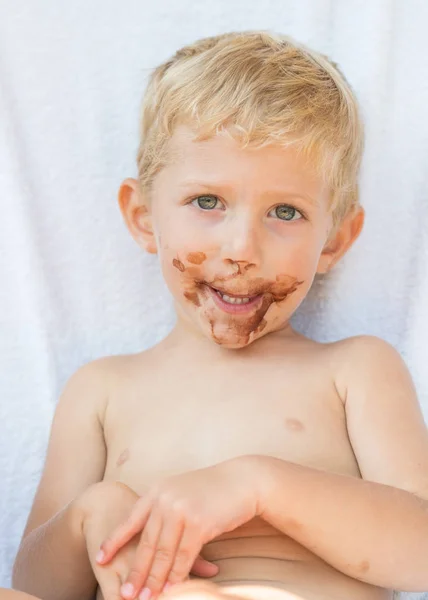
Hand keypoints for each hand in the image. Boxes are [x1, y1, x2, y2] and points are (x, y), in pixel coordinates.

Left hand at [82, 481, 217, 599]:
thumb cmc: (213, 488)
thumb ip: (165, 507)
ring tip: (145, 599)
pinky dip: (176, 577)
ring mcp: (181, 511)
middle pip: (146, 543)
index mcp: (157, 491)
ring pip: (163, 553)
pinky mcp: (198, 523)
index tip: (100, 558)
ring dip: (154, 580)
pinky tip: (170, 591)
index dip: (114, 541)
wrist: (242, 480)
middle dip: (135, 571)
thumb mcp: (182, 491)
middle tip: (124, 594)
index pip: (130, 520)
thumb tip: (152, 531)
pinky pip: (183, 556)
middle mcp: (165, 499)